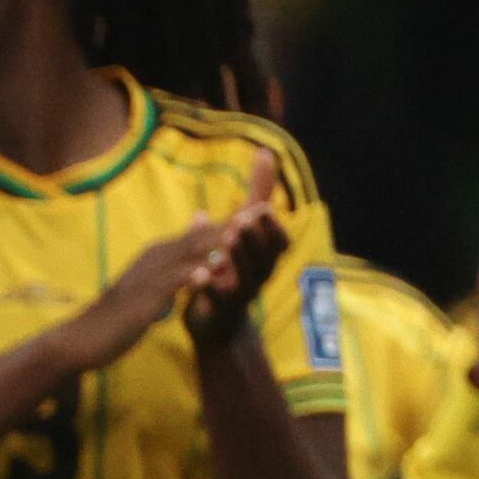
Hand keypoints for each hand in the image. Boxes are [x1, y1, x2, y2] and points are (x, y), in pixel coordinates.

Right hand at [51, 205, 253, 371]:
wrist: (83, 338)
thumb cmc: (119, 314)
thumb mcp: (150, 286)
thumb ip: (173, 266)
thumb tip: (187, 260)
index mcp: (159, 255)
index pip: (202, 233)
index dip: (232, 221)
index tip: (263, 209)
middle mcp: (154, 259)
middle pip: (199, 237)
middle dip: (232, 223)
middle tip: (264, 209)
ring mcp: (147, 278)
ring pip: (186, 256)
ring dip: (216, 244)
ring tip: (243, 235)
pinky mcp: (141, 300)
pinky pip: (168, 286)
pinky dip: (188, 278)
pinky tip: (208, 276)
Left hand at [169, 154, 291, 343]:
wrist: (217, 325)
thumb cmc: (233, 269)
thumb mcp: (245, 230)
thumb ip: (254, 197)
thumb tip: (266, 153)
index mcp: (265, 256)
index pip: (277, 240)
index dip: (272, 225)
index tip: (262, 206)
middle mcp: (260, 275)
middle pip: (263, 256)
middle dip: (253, 237)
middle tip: (242, 219)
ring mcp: (242, 295)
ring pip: (245, 277)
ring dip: (235, 259)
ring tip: (224, 242)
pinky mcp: (222, 312)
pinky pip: (219, 301)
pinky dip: (211, 289)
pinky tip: (201, 276)